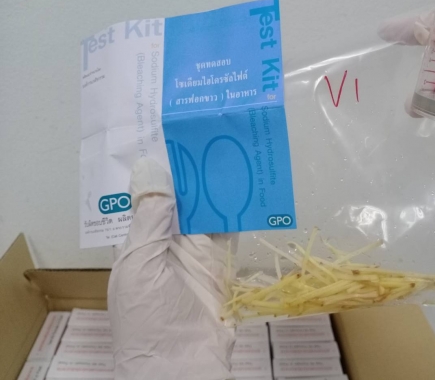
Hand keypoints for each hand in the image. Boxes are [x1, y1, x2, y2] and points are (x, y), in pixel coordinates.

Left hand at [108, 158, 234, 379]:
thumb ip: (149, 220)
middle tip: (203, 134)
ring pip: (204, 211)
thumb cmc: (147, 319)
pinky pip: (227, 229)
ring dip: (213, 187)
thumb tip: (150, 169)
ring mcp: (194, 253)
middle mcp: (165, 244)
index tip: (165, 136)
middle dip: (188, 173)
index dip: (154, 171)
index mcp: (137, 243)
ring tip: (224, 150)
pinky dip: (234, 209)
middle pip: (178, 200)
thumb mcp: (139, 265)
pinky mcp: (220, 263)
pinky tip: (241, 184)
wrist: (182, 366)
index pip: (144, 198)